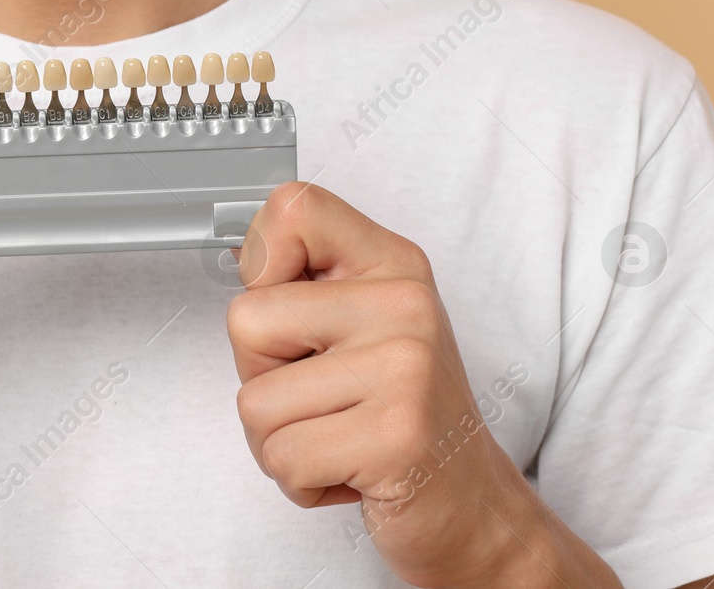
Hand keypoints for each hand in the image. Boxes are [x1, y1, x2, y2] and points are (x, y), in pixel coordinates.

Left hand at [227, 183, 617, 588]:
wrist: (472, 505)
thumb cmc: (400, 416)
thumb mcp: (361, 327)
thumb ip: (303, 285)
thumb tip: (242, 257)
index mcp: (392, 263)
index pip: (291, 208)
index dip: (262, 264)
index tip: (294, 314)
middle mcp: (404, 303)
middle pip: (246, 320)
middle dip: (262, 379)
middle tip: (324, 401)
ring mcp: (405, 367)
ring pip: (255, 403)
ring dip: (280, 442)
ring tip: (339, 440)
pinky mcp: (396, 435)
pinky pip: (283, 457)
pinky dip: (300, 482)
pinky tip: (351, 473)